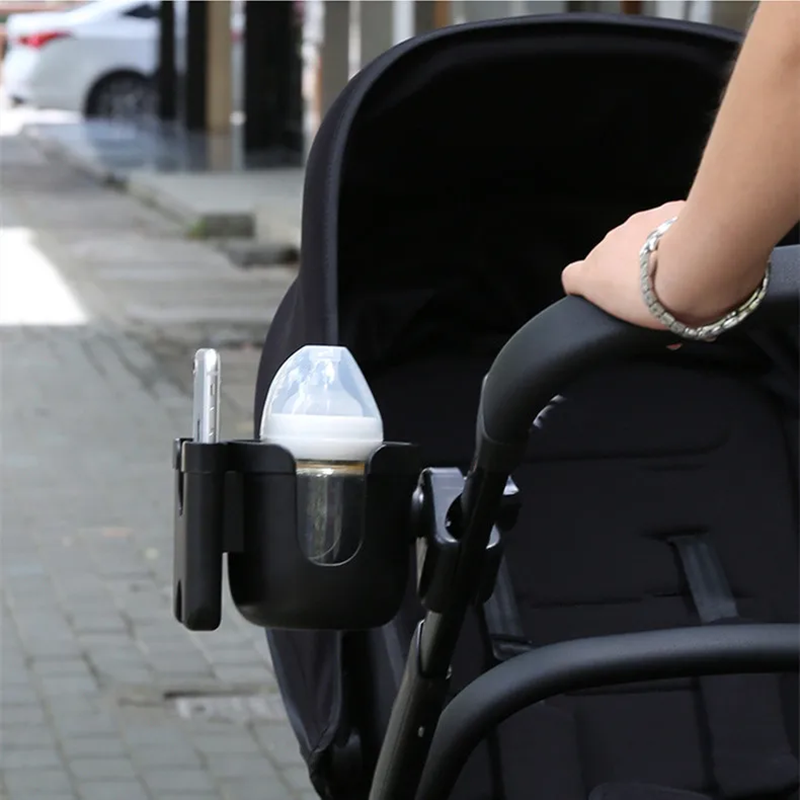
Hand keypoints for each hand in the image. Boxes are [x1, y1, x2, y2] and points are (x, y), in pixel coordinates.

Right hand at [561, 201, 685, 330]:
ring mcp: (634, 224)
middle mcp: (607, 246)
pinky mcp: (662, 209)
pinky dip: (677, 232)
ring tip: (681, 267)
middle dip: (630, 270)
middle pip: (610, 257)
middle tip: (657, 289)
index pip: (571, 277)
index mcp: (593, 277)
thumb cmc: (666, 304)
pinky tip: (697, 249)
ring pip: (638, 237)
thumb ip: (645, 324)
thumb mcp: (645, 328)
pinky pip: (665, 221)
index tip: (604, 295)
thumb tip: (670, 337)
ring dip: (652, 250)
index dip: (585, 285)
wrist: (697, 268)